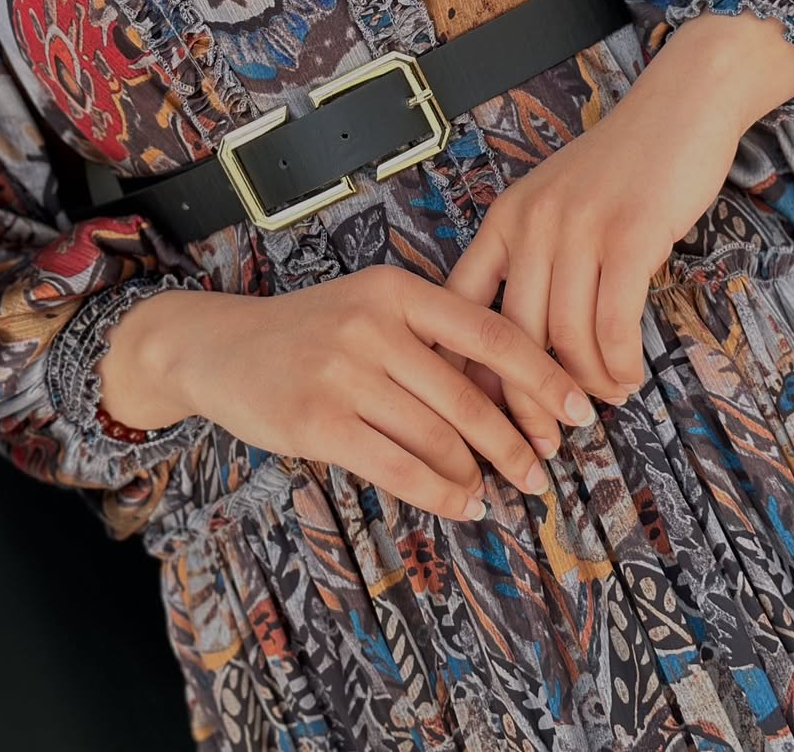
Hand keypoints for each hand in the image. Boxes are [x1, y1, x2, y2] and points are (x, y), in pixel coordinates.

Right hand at [100, 265, 596, 518]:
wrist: (217, 346)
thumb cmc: (306, 332)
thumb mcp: (369, 309)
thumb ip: (430, 338)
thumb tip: (512, 395)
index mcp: (396, 289)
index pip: (490, 333)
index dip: (541, 377)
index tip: (577, 412)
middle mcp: (373, 325)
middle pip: (471, 397)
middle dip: (517, 443)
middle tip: (542, 470)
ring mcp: (343, 373)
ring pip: (440, 439)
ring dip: (479, 475)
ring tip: (495, 491)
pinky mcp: (319, 421)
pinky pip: (401, 469)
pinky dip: (442, 494)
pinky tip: (461, 503)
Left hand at [446, 7, 793, 456]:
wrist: (678, 109)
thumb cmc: (619, 166)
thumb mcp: (554, 202)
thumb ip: (533, 257)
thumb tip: (520, 340)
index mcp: (504, 219)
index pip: (459, 304)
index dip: (462, 365)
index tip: (472, 413)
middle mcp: (529, 224)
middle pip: (508, 336)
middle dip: (524, 399)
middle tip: (542, 439)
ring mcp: (576, 229)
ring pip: (563, 336)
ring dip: (583, 384)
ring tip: (599, 403)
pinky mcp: (627, 237)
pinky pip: (613, 323)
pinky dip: (619, 362)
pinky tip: (628, 377)